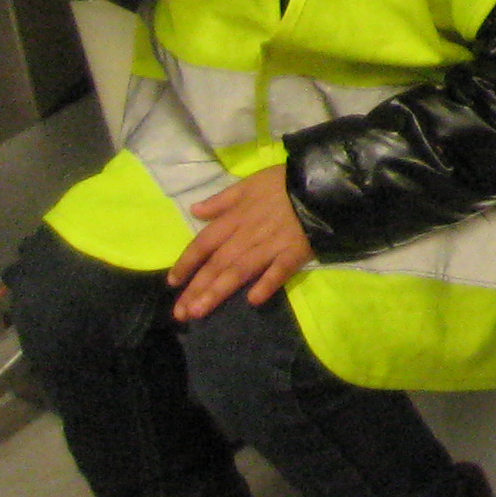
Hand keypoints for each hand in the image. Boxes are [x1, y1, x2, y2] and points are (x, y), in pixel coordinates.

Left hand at [169, 167, 312, 320]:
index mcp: (235, 217)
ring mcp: (272, 244)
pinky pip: (280, 269)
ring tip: (200, 311)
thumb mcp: (249, 183)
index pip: (204, 242)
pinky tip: (253, 300)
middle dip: (197, 288)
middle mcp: (248, 234)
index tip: (172, 283)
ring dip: (219, 291)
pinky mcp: (296, 251)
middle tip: (181, 314)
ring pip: (241, 270)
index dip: (187, 263)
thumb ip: (222, 200)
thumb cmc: (283, 184)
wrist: (322, 183)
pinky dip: (267, 283)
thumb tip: (194, 211)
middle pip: (218, 263)